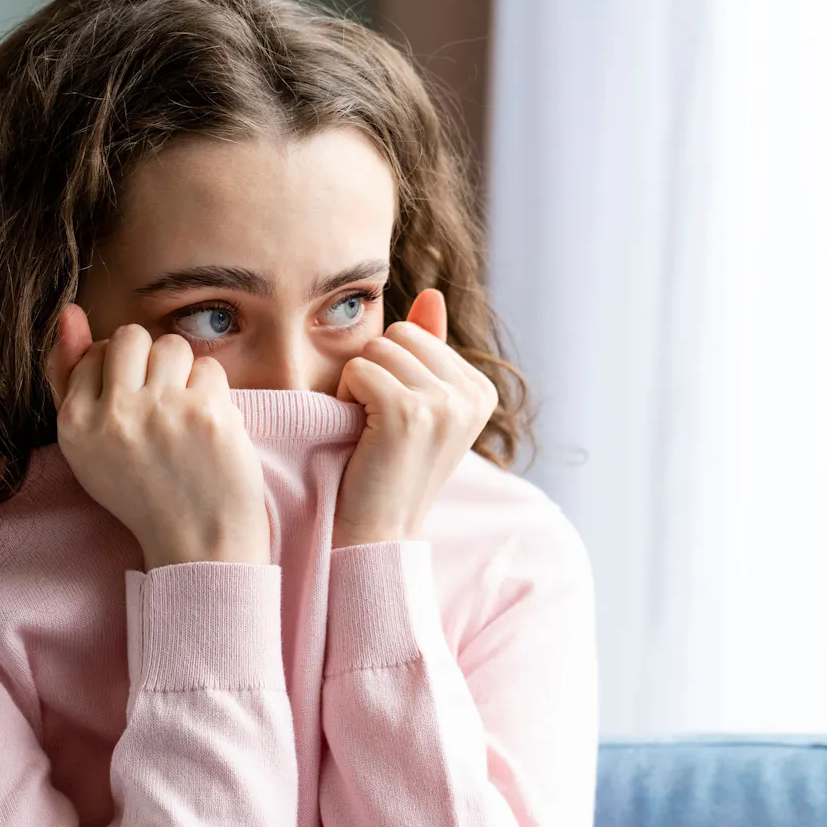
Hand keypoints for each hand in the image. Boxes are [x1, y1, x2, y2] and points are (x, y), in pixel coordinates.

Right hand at [46, 302, 270, 568]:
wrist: (198, 543)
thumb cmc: (144, 491)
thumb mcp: (89, 444)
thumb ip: (69, 377)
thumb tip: (69, 313)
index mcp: (74, 425)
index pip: (94, 354)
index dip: (121, 373)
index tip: (135, 407)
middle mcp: (112, 415)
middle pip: (131, 336)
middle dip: (150, 360)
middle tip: (162, 401)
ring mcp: (160, 412)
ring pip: (172, 345)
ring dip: (184, 372)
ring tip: (184, 412)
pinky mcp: (205, 413)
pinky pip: (209, 368)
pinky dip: (214, 394)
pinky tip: (208, 426)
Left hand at [331, 289, 496, 548]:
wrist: (377, 532)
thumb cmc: (389, 469)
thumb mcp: (419, 406)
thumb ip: (429, 349)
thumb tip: (432, 294)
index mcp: (482, 390)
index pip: (416, 333)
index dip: (391, 370)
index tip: (398, 420)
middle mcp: (472, 394)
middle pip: (397, 335)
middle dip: (375, 371)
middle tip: (379, 424)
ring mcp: (444, 403)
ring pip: (376, 349)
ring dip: (358, 386)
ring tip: (371, 430)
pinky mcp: (408, 412)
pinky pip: (357, 369)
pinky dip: (344, 398)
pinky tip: (359, 434)